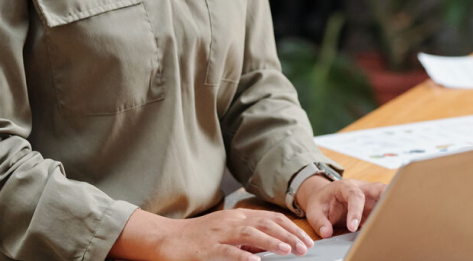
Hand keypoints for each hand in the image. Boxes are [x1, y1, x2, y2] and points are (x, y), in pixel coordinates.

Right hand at [111, 208, 313, 260]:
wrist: (166, 239)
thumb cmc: (198, 238)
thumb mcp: (227, 233)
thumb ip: (249, 237)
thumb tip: (274, 244)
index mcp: (238, 216)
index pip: (271, 218)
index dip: (291, 228)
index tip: (305, 240)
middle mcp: (231, 221)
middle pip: (266, 224)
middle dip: (288, 235)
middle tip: (304, 247)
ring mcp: (219, 234)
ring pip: (250, 234)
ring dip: (271, 242)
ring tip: (288, 250)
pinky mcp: (206, 249)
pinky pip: (227, 252)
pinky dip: (243, 257)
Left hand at [295, 176, 386, 238]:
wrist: (325, 197)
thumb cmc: (321, 202)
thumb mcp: (314, 211)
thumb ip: (319, 222)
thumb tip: (327, 232)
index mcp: (346, 186)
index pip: (354, 196)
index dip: (355, 211)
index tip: (353, 227)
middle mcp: (362, 189)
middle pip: (379, 189)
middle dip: (387, 197)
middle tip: (391, 211)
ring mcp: (370, 197)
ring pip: (386, 198)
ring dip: (391, 208)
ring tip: (395, 220)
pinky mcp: (374, 207)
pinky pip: (384, 210)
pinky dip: (388, 217)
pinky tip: (389, 228)